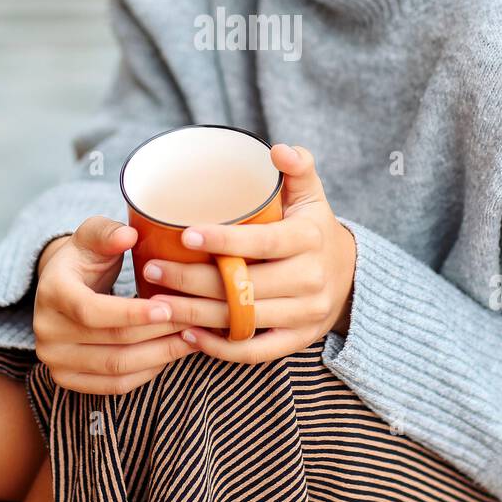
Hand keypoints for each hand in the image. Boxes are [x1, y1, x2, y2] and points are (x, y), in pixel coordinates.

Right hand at [33, 217, 197, 393]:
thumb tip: (128, 235)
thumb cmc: (86, 257)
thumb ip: (109, 233)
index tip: (168, 309)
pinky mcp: (66, 380)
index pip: (92, 311)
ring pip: (117, 367)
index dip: (132, 313)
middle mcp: (46, 331)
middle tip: (193, 321)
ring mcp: (55, 359)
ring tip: (191, 339)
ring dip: (159, 355)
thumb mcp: (94, 235)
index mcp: (51, 292)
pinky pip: (114, 386)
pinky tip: (170, 355)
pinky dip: (147, 373)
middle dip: (158, 332)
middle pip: (111, 341)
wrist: (64, 287)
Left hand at [141, 144, 355, 363]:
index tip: (186, 235)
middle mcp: (311, 280)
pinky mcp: (297, 341)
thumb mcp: (311, 195)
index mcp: (310, 239)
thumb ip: (298, 167)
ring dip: (196, 315)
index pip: (264, 242)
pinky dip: (219, 347)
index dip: (225, 241)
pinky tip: (187, 333)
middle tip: (152, 270)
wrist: (349, 275)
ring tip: (157, 302)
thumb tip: (277, 149)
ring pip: (243, 320)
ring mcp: (305, 314)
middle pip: (245, 286)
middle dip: (193, 281)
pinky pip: (255, 352)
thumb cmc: (314, 228)